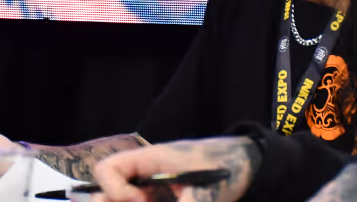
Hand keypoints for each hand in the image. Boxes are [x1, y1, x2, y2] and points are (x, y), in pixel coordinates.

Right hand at [90, 137, 256, 201]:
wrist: (249, 165)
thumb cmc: (227, 167)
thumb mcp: (207, 192)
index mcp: (149, 159)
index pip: (108, 170)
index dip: (113, 191)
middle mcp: (145, 174)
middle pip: (109, 191)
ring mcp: (153, 188)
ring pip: (125, 200)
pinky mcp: (162, 199)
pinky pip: (142, 201)